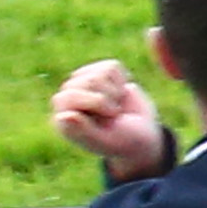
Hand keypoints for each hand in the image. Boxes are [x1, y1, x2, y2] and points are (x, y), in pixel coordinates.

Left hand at [50, 60, 168, 177]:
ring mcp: (83, 86)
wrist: (143, 135)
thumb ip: (82, 131)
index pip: (70, 95)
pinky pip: (111, 66)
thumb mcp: (105, 141)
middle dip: (108, 98)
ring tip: (116, 105)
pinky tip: (119, 94)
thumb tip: (63, 115)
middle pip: (87, 81)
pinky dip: (122, 80)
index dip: (97, 102)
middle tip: (114, 115)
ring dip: (115, 91)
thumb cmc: (122, 141)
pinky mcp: (100, 74)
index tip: (110, 119)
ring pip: (100, 73)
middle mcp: (68, 100)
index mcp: (63, 119)